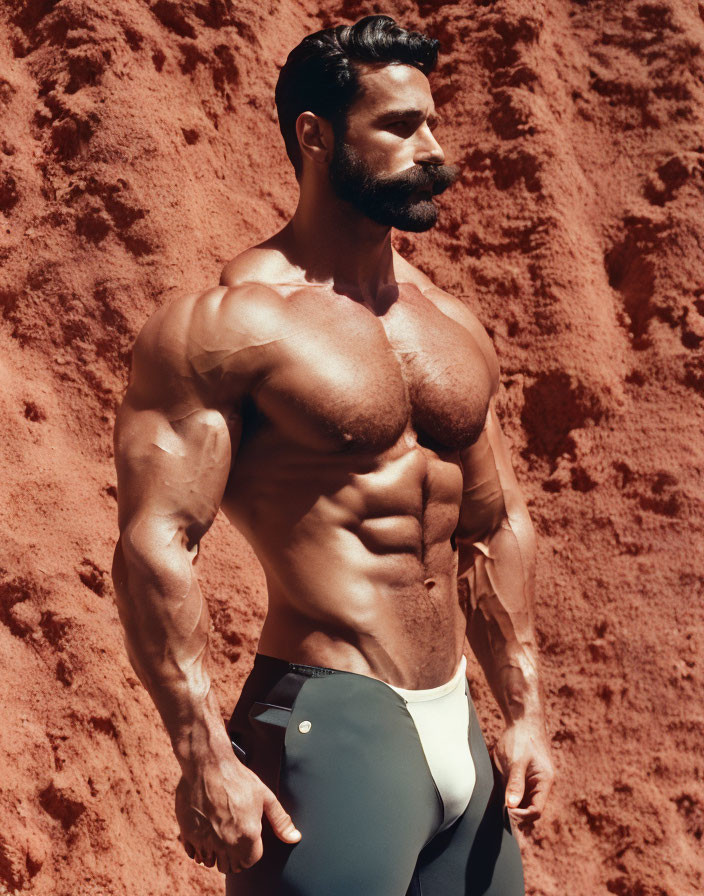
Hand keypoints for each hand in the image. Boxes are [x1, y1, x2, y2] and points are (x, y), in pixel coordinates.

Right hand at [175, 755, 300, 873]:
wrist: (207, 764)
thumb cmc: (238, 778)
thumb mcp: (265, 796)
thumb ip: (280, 821)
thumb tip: (295, 838)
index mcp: (248, 835)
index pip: (250, 861)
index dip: (250, 851)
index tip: (247, 838)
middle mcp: (226, 843)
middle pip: (230, 866)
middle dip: (233, 856)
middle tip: (234, 837)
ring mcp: (205, 840)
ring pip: (211, 862)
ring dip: (215, 854)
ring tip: (219, 835)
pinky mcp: (188, 834)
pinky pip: (194, 854)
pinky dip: (199, 849)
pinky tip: (205, 832)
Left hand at [493, 718, 554, 822]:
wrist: (522, 719)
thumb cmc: (521, 738)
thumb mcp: (516, 761)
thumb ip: (515, 783)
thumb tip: (511, 806)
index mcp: (544, 781)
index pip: (536, 810)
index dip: (522, 816)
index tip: (506, 812)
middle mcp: (540, 784)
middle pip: (530, 809)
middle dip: (516, 814)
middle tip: (499, 812)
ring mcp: (532, 781)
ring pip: (523, 802)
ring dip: (512, 806)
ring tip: (498, 806)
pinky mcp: (523, 776)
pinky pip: (518, 793)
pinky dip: (510, 797)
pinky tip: (498, 797)